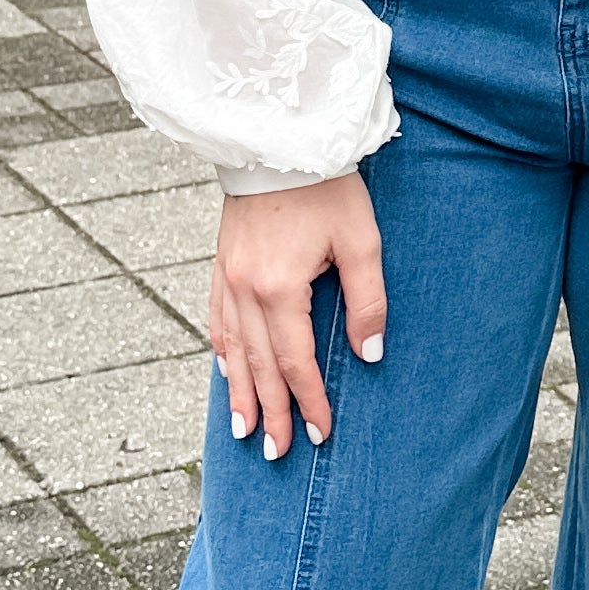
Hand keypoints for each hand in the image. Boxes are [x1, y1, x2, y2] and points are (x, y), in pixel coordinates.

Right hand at [208, 175, 385, 461]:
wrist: (279, 137)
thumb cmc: (327, 187)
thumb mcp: (361, 241)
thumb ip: (367, 301)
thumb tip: (370, 355)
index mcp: (279, 289)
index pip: (294, 362)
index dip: (308, 401)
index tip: (318, 433)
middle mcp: (245, 290)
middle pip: (258, 366)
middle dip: (270, 412)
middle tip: (276, 452)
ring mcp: (227, 277)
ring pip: (232, 349)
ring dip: (240, 393)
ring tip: (245, 430)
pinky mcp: (222, 262)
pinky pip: (217, 319)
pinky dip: (223, 352)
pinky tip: (227, 371)